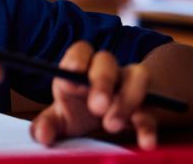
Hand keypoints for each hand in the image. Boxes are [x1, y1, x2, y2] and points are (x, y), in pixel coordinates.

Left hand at [30, 41, 156, 149]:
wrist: (112, 115)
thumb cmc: (79, 110)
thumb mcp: (62, 117)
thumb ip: (48, 124)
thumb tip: (41, 134)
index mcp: (81, 67)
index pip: (80, 50)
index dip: (76, 60)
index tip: (70, 77)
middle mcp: (107, 70)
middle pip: (106, 62)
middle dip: (101, 81)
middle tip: (96, 106)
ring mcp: (130, 84)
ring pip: (135, 79)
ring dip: (126, 101)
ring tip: (111, 125)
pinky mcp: (148, 106)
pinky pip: (151, 111)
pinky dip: (148, 127)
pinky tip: (146, 142)